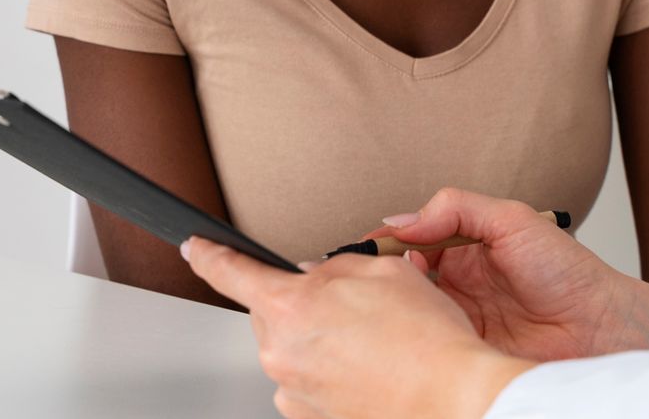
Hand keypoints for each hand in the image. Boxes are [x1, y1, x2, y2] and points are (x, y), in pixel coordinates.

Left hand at [184, 238, 531, 418]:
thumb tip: (319, 275)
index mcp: (290, 307)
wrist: (453, 398)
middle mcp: (281, 353)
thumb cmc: (426, 341)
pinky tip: (369, 367)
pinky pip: (310, 380)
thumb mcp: (382, 269)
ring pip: (294, 348)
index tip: (195, 247)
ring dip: (321, 339)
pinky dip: (332, 370)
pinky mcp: (312, 418)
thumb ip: (335, 266)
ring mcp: (295, 391)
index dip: (208, 255)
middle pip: (272, 313)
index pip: (231, 272)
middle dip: (303, 302)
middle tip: (352, 304)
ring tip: (372, 342)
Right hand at [371, 188, 648, 360]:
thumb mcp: (512, 219)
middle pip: (400, 281)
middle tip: (358, 281)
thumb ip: (456, 208)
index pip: (408, 244)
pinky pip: (428, 346)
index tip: (359, 251)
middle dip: (376, 280)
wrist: (602, 327)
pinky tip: (399, 335)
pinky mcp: (464, 354)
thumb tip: (403, 220)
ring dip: (389, 310)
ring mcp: (458, 321)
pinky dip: (409, 341)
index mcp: (463, 250)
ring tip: (374, 305)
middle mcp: (456, 286)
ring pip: (408, 314)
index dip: (383, 246)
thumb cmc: (568, 272)